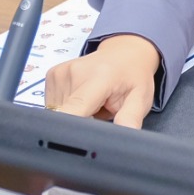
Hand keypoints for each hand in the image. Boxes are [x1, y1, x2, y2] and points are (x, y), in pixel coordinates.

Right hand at [43, 34, 159, 128]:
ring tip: (93, 104)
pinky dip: (68, 106)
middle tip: (100, 114)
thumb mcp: (141, 99)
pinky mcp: (52, 74)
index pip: (74, 110)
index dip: (74, 130)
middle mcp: (74, 72)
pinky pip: (54, 103)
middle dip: (81, 122)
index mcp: (98, 78)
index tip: (81, 140)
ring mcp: (60, 72)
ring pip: (58, 112)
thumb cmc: (132, 77)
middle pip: (66, 115)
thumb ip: (130, 118)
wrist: (124, 54)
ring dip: (74, 114)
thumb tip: (125, 138)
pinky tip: (83, 99)